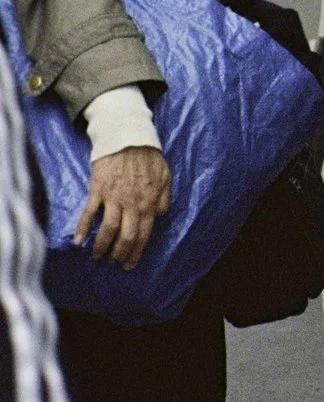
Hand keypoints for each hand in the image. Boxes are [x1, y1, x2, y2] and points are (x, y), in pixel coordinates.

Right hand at [79, 147, 170, 268]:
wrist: (128, 137)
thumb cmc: (149, 156)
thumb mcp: (166, 176)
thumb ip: (165, 198)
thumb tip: (160, 216)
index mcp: (150, 202)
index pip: (144, 234)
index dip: (136, 252)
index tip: (130, 263)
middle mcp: (133, 204)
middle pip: (126, 237)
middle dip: (120, 254)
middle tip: (114, 264)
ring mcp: (114, 198)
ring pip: (108, 230)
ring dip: (102, 247)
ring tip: (97, 257)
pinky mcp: (98, 190)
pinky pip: (89, 213)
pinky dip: (83, 229)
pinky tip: (78, 241)